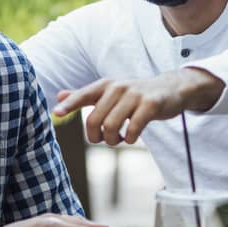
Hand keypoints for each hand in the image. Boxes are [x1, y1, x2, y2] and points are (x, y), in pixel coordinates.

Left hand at [52, 68, 223, 144]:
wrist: (171, 89)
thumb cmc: (135, 95)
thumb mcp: (110, 92)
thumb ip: (85, 95)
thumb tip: (59, 96)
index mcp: (106, 85)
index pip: (83, 95)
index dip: (70, 105)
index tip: (57, 113)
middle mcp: (118, 87)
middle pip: (94, 120)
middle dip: (96, 137)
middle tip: (104, 140)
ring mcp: (135, 95)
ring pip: (111, 127)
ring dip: (113, 141)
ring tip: (119, 139)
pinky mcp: (151, 105)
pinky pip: (133, 129)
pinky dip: (130, 139)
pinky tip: (132, 138)